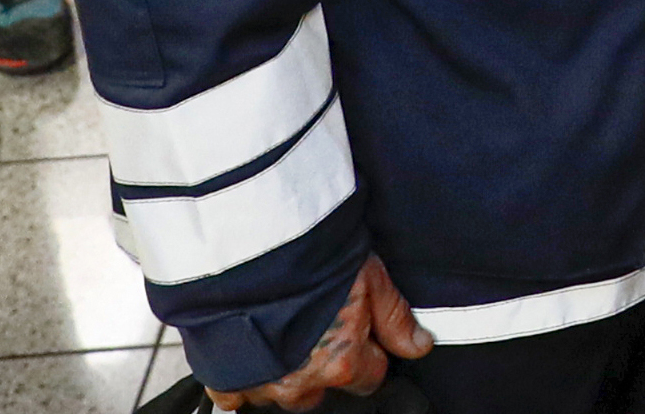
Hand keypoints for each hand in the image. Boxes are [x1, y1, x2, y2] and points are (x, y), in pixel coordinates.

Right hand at [206, 257, 430, 409]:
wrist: (244, 247)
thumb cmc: (310, 256)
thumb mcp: (368, 276)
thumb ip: (395, 317)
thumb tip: (420, 346)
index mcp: (342, 362)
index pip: (370, 378)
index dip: (368, 353)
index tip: (357, 331)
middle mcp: (302, 382)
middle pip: (324, 389)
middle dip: (324, 364)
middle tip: (316, 325)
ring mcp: (260, 384)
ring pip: (283, 393)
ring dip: (286, 371)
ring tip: (282, 331)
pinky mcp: (223, 379)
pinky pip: (236, 396)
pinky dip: (244, 378)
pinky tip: (251, 348)